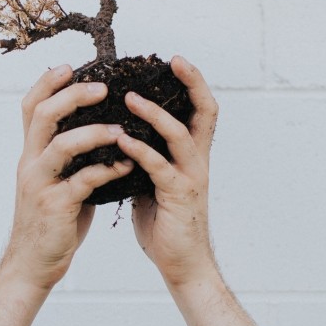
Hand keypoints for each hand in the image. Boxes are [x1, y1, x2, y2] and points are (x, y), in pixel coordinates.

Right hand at [3, 64, 134, 290]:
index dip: (47, 83)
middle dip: (72, 95)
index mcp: (31, 154)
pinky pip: (83, 181)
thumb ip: (71, 158)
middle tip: (103, 88)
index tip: (70, 66)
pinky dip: (107, 170)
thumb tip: (100, 132)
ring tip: (120, 129)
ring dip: (93, 132)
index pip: (31, 107)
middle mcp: (30, 163)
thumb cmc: (52, 221)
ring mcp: (40, 184)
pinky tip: (127, 167)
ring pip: (61, 145)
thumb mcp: (55, 182)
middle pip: (44, 115)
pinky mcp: (55, 206)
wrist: (34, 265)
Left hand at [116, 56, 218, 287]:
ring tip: (130, 99)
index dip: (193, 83)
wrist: (182, 264)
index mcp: (192, 155)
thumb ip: (147, 160)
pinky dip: (140, 152)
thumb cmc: (167, 225)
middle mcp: (197, 161)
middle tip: (173, 61)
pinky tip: (121, 142)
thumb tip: (123, 140)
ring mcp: (190, 177)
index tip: (176, 61)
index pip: (200, 110)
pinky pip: (160, 167)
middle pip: (204, 111)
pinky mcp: (178, 196)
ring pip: (179, 135)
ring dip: (154, 114)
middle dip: (191, 83)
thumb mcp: (154, 184)